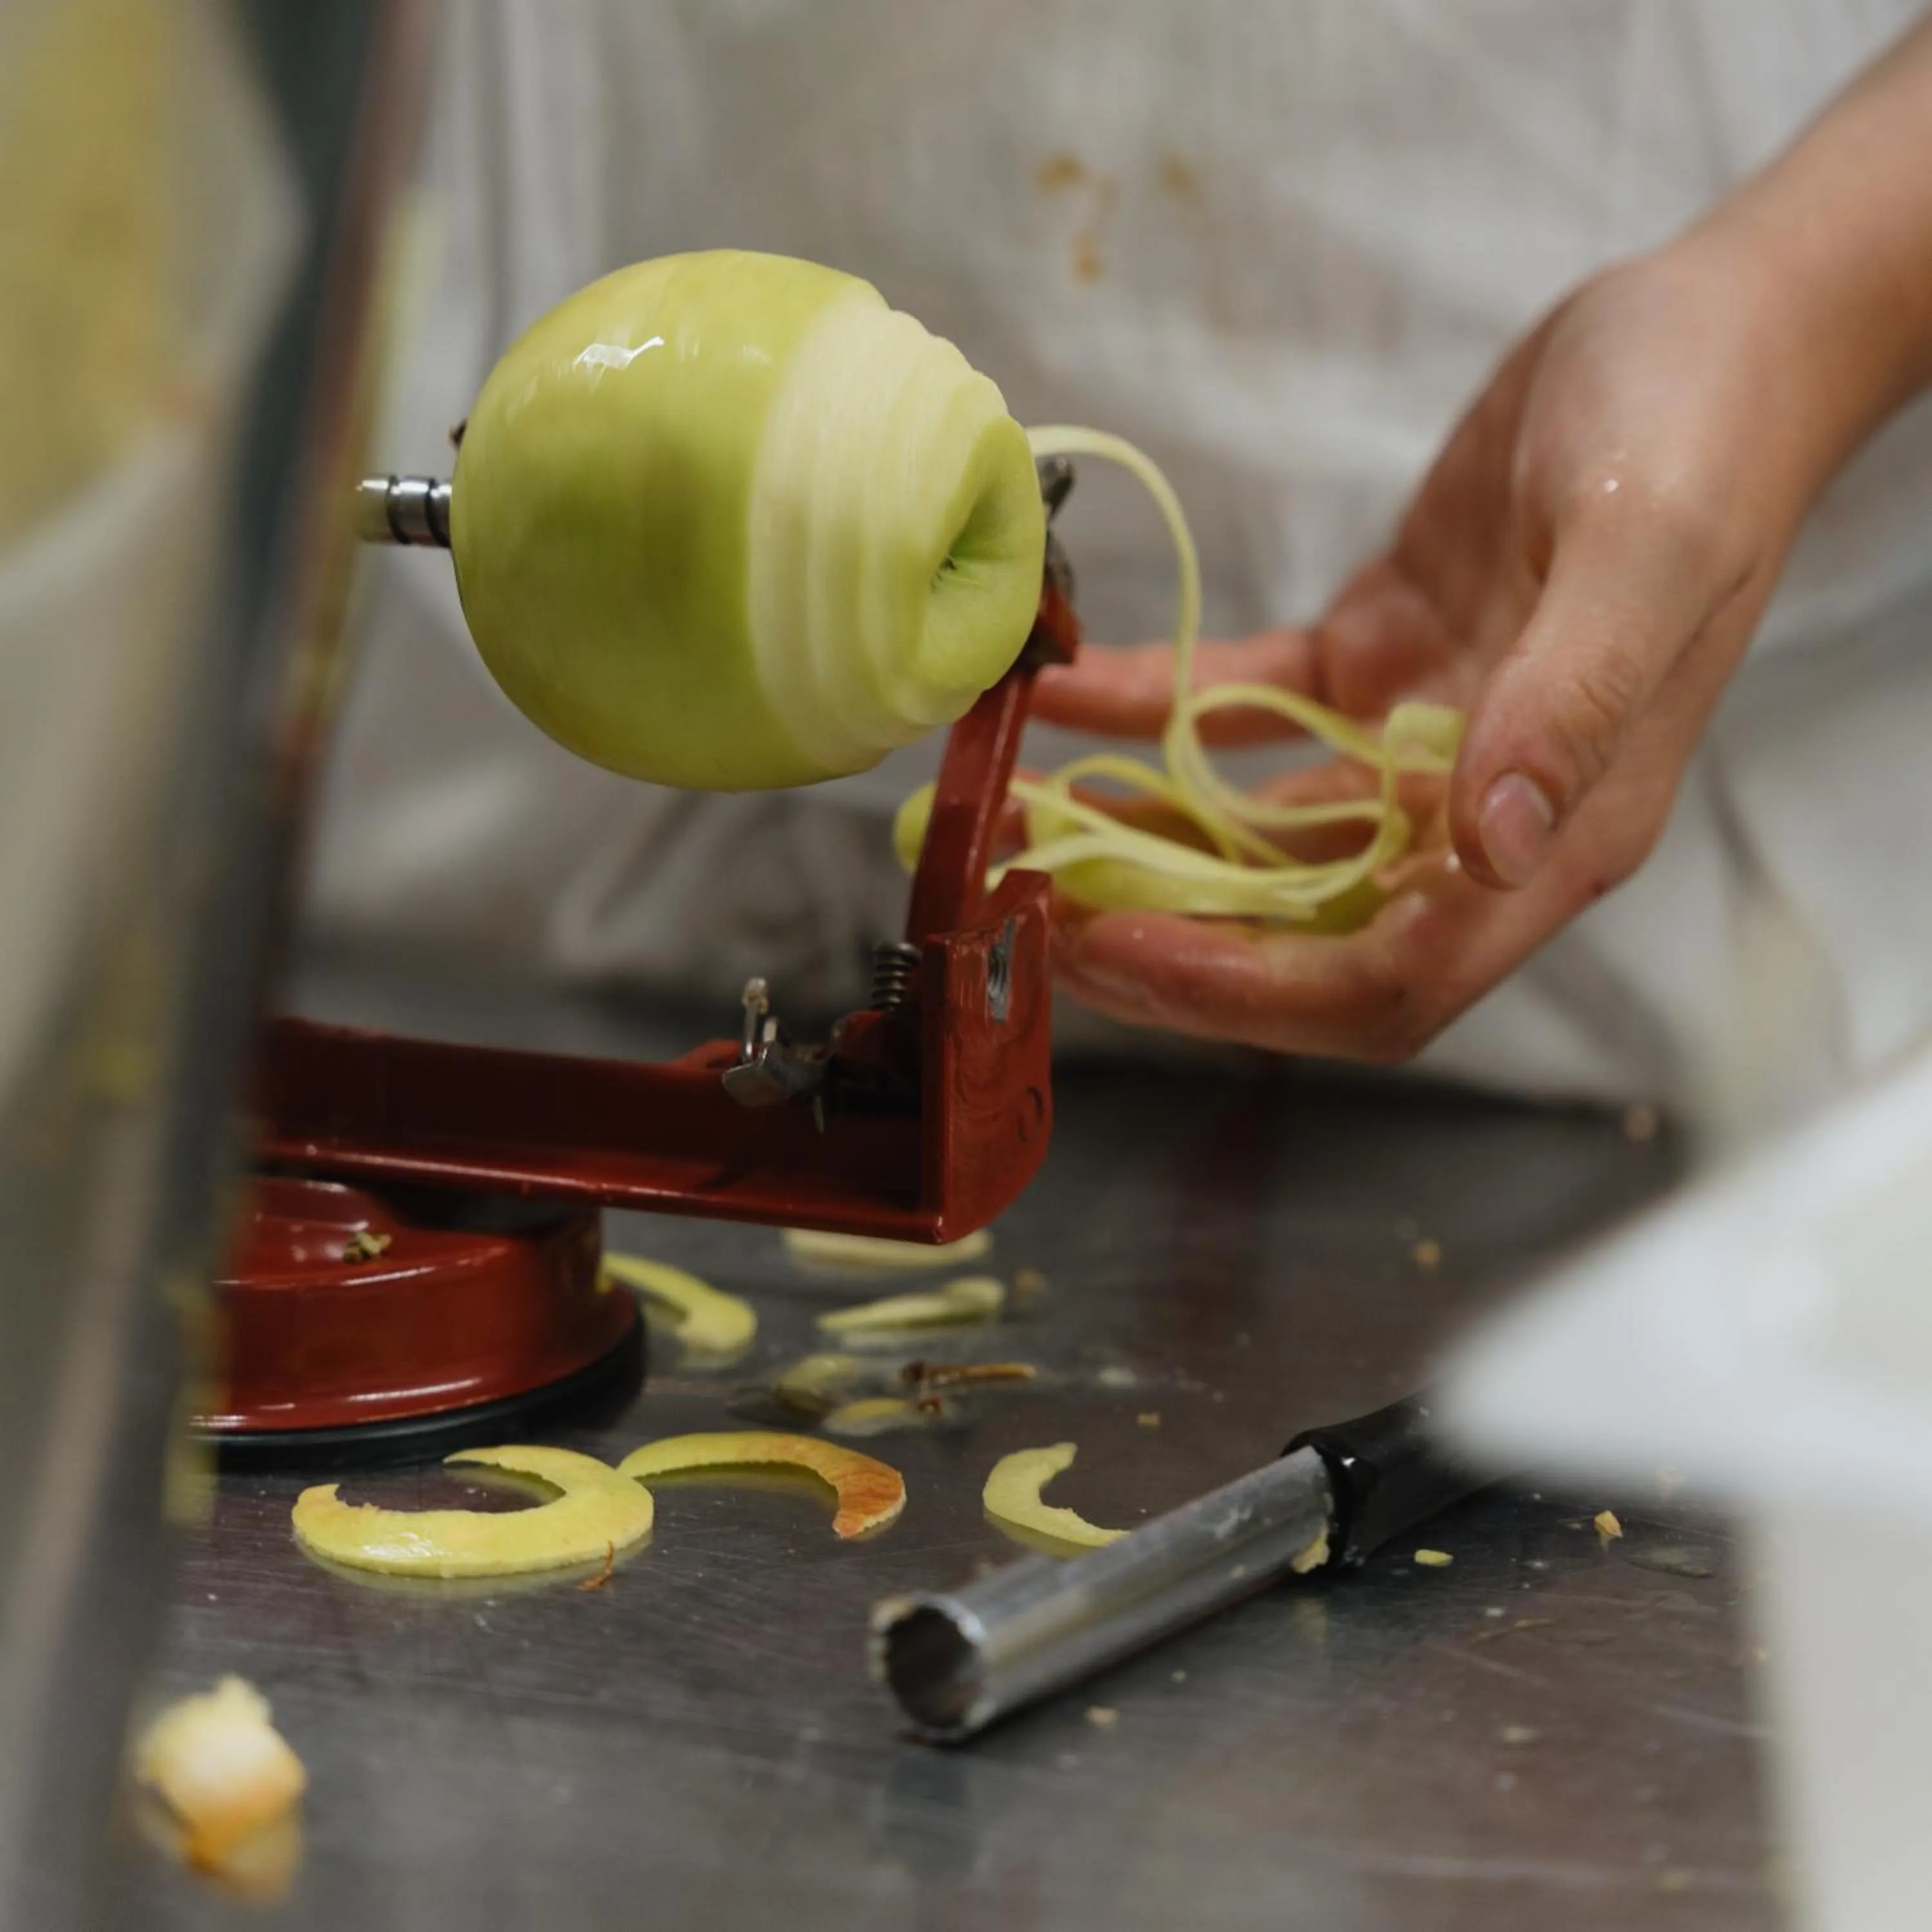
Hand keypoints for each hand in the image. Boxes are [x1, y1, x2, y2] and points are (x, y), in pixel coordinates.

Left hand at [1031, 237, 1836, 1061]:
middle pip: (1299, 934)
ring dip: (1137, 842)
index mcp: (1556, 832)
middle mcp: (1476, 815)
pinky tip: (1066, 696)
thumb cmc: (1702, 431)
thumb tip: (1493, 847)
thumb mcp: (1646, 552)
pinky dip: (1151, 713)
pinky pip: (1241, 713)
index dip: (1250, 987)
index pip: (1390, 978)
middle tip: (1027, 914)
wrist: (1709, 327)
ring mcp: (1416, 744)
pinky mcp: (1373, 663)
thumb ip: (1571, 704)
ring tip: (1012, 824)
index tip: (1123, 947)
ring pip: (1254, 841)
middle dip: (1163, 937)